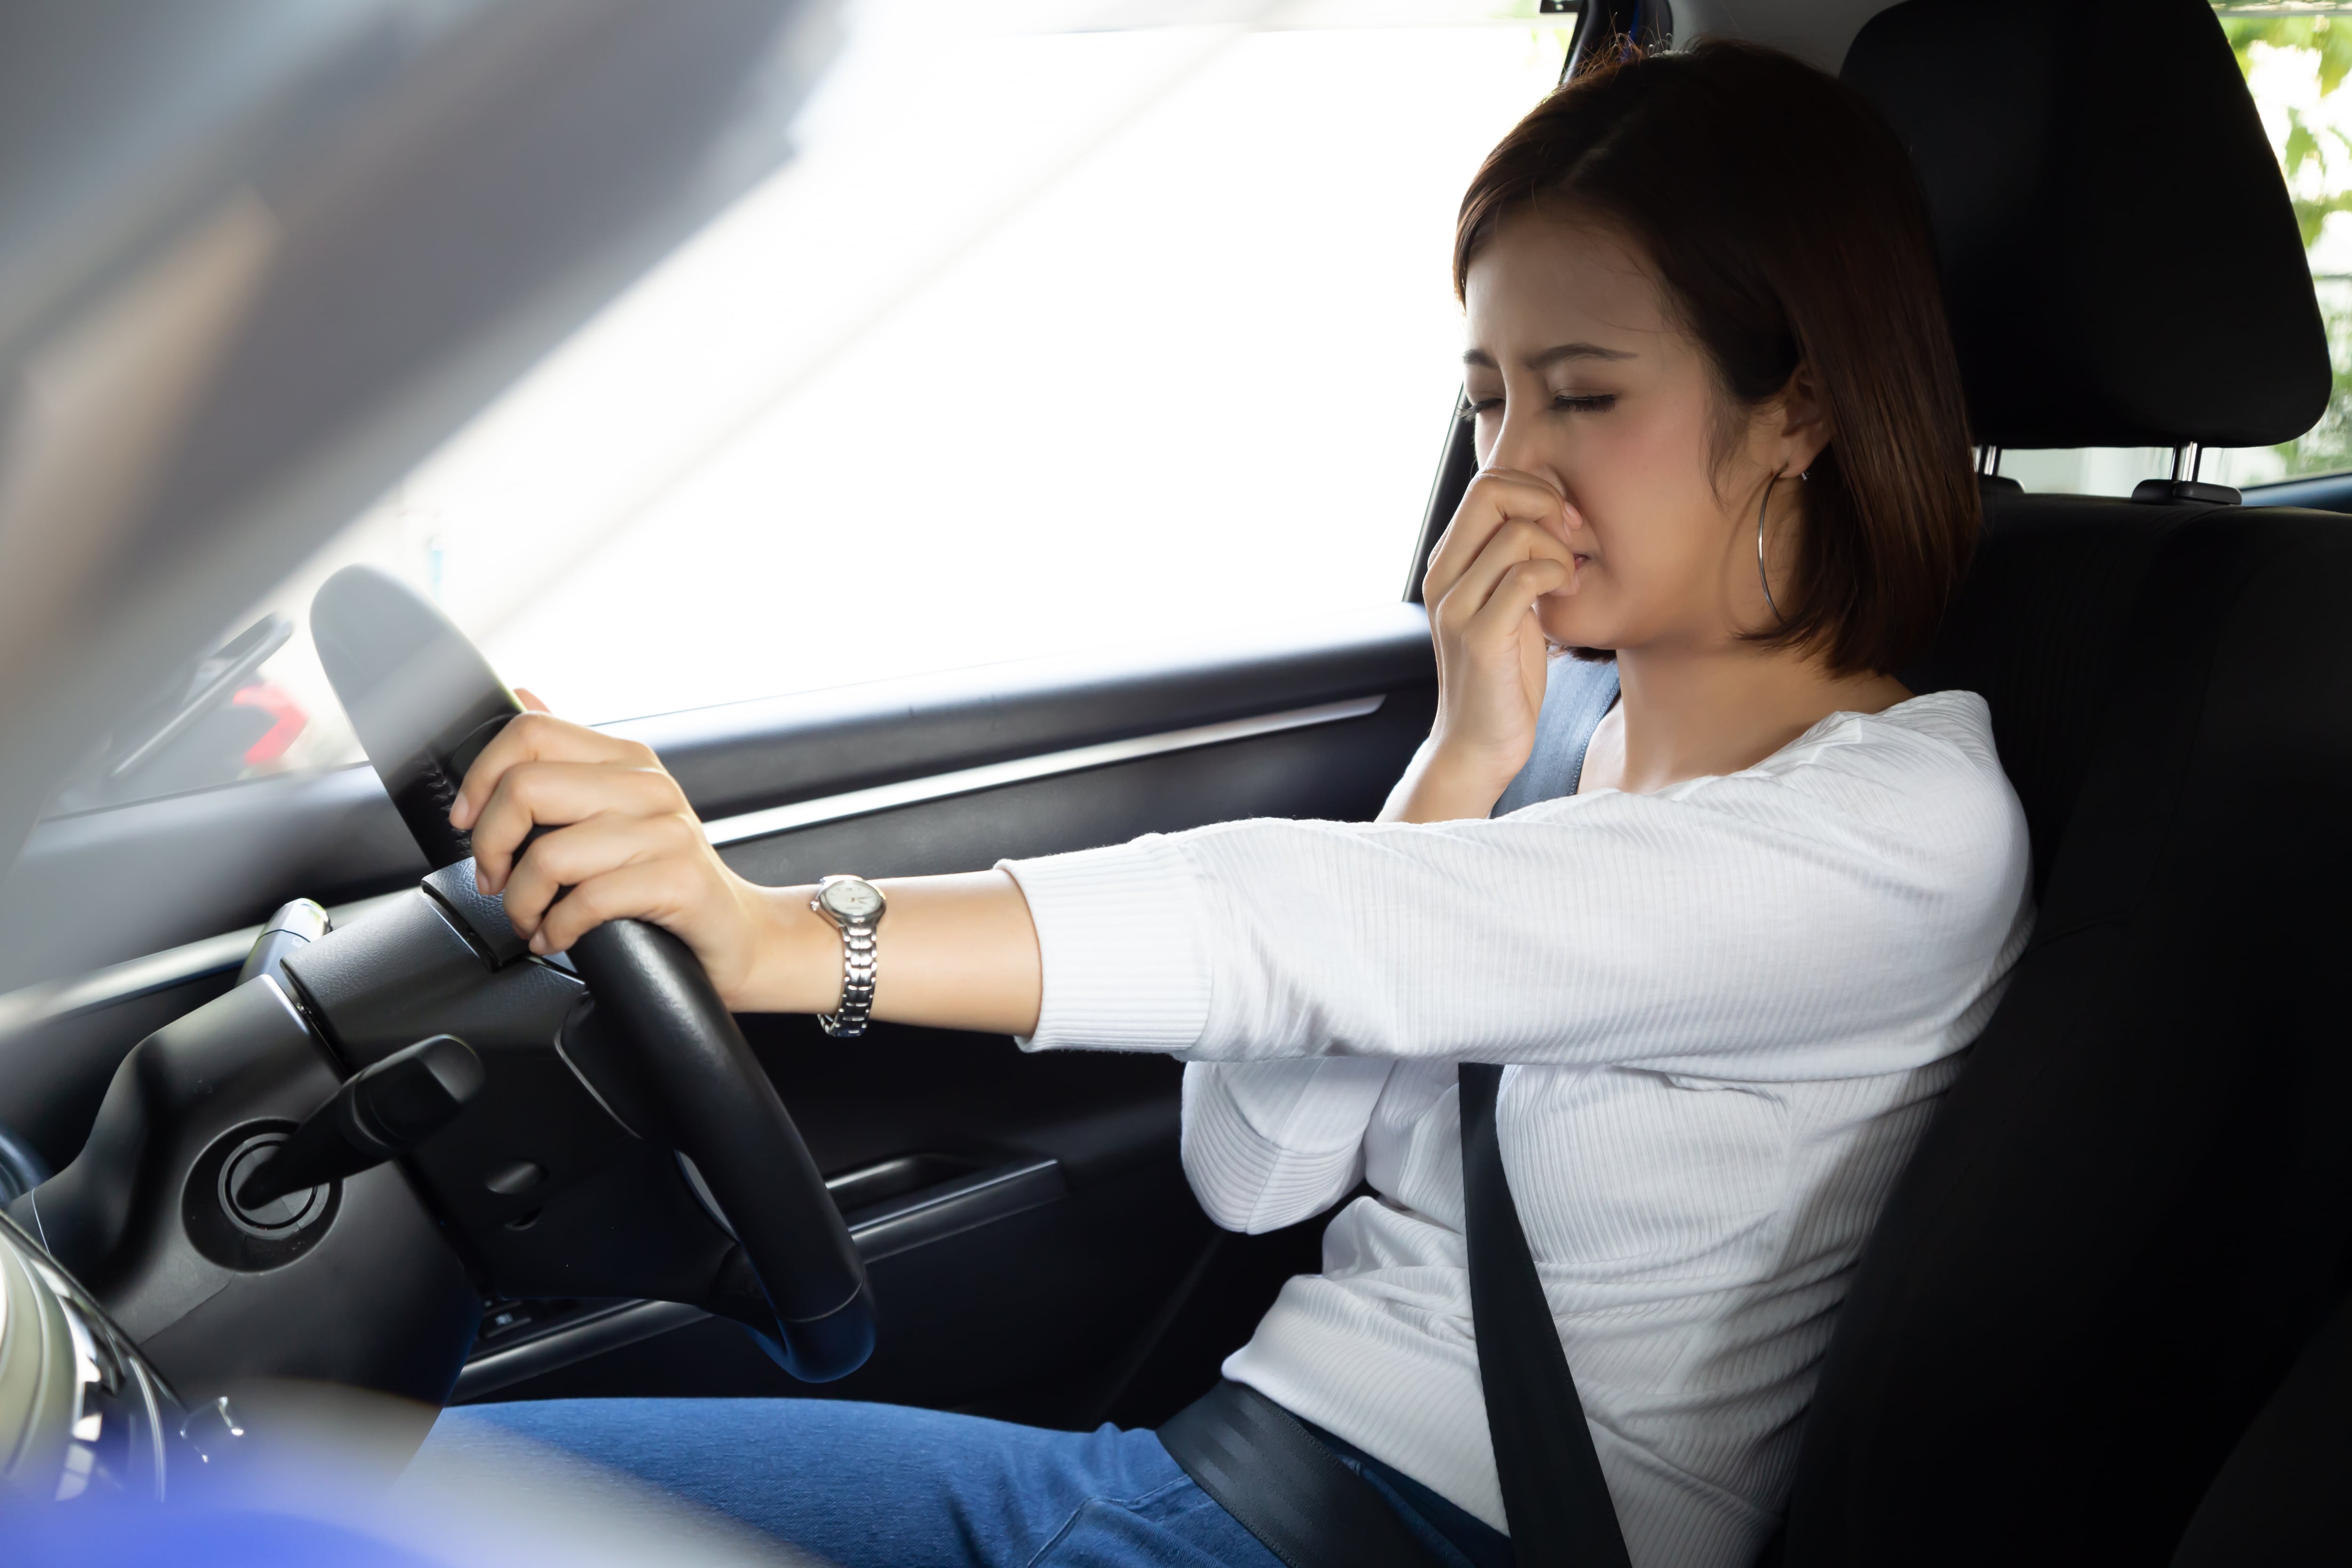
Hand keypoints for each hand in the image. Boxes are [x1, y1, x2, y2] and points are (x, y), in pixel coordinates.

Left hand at [449, 703, 784, 1005]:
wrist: (737, 930)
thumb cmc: (665, 876)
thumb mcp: (618, 807)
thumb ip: (570, 757)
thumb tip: (523, 694)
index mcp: (628, 758)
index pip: (530, 732)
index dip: (480, 777)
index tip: (469, 822)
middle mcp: (649, 785)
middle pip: (526, 787)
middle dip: (489, 845)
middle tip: (495, 881)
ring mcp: (668, 831)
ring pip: (549, 853)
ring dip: (521, 902)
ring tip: (530, 919)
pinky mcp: (679, 879)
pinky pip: (588, 900)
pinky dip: (557, 929)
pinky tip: (558, 937)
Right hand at [1390, 468, 1582, 820]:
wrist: (1478, 746)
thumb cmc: (1503, 676)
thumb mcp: (1507, 605)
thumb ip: (1513, 560)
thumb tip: (1550, 509)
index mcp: (1447, 564)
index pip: (1485, 484)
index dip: (1534, 489)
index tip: (1564, 523)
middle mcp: (1443, 578)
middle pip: (1491, 490)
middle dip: (1545, 501)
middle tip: (1570, 537)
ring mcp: (1457, 607)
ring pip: (1516, 533)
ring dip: (1560, 550)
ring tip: (1569, 580)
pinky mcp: (1480, 636)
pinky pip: (1526, 576)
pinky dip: (1558, 575)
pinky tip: (1565, 596)